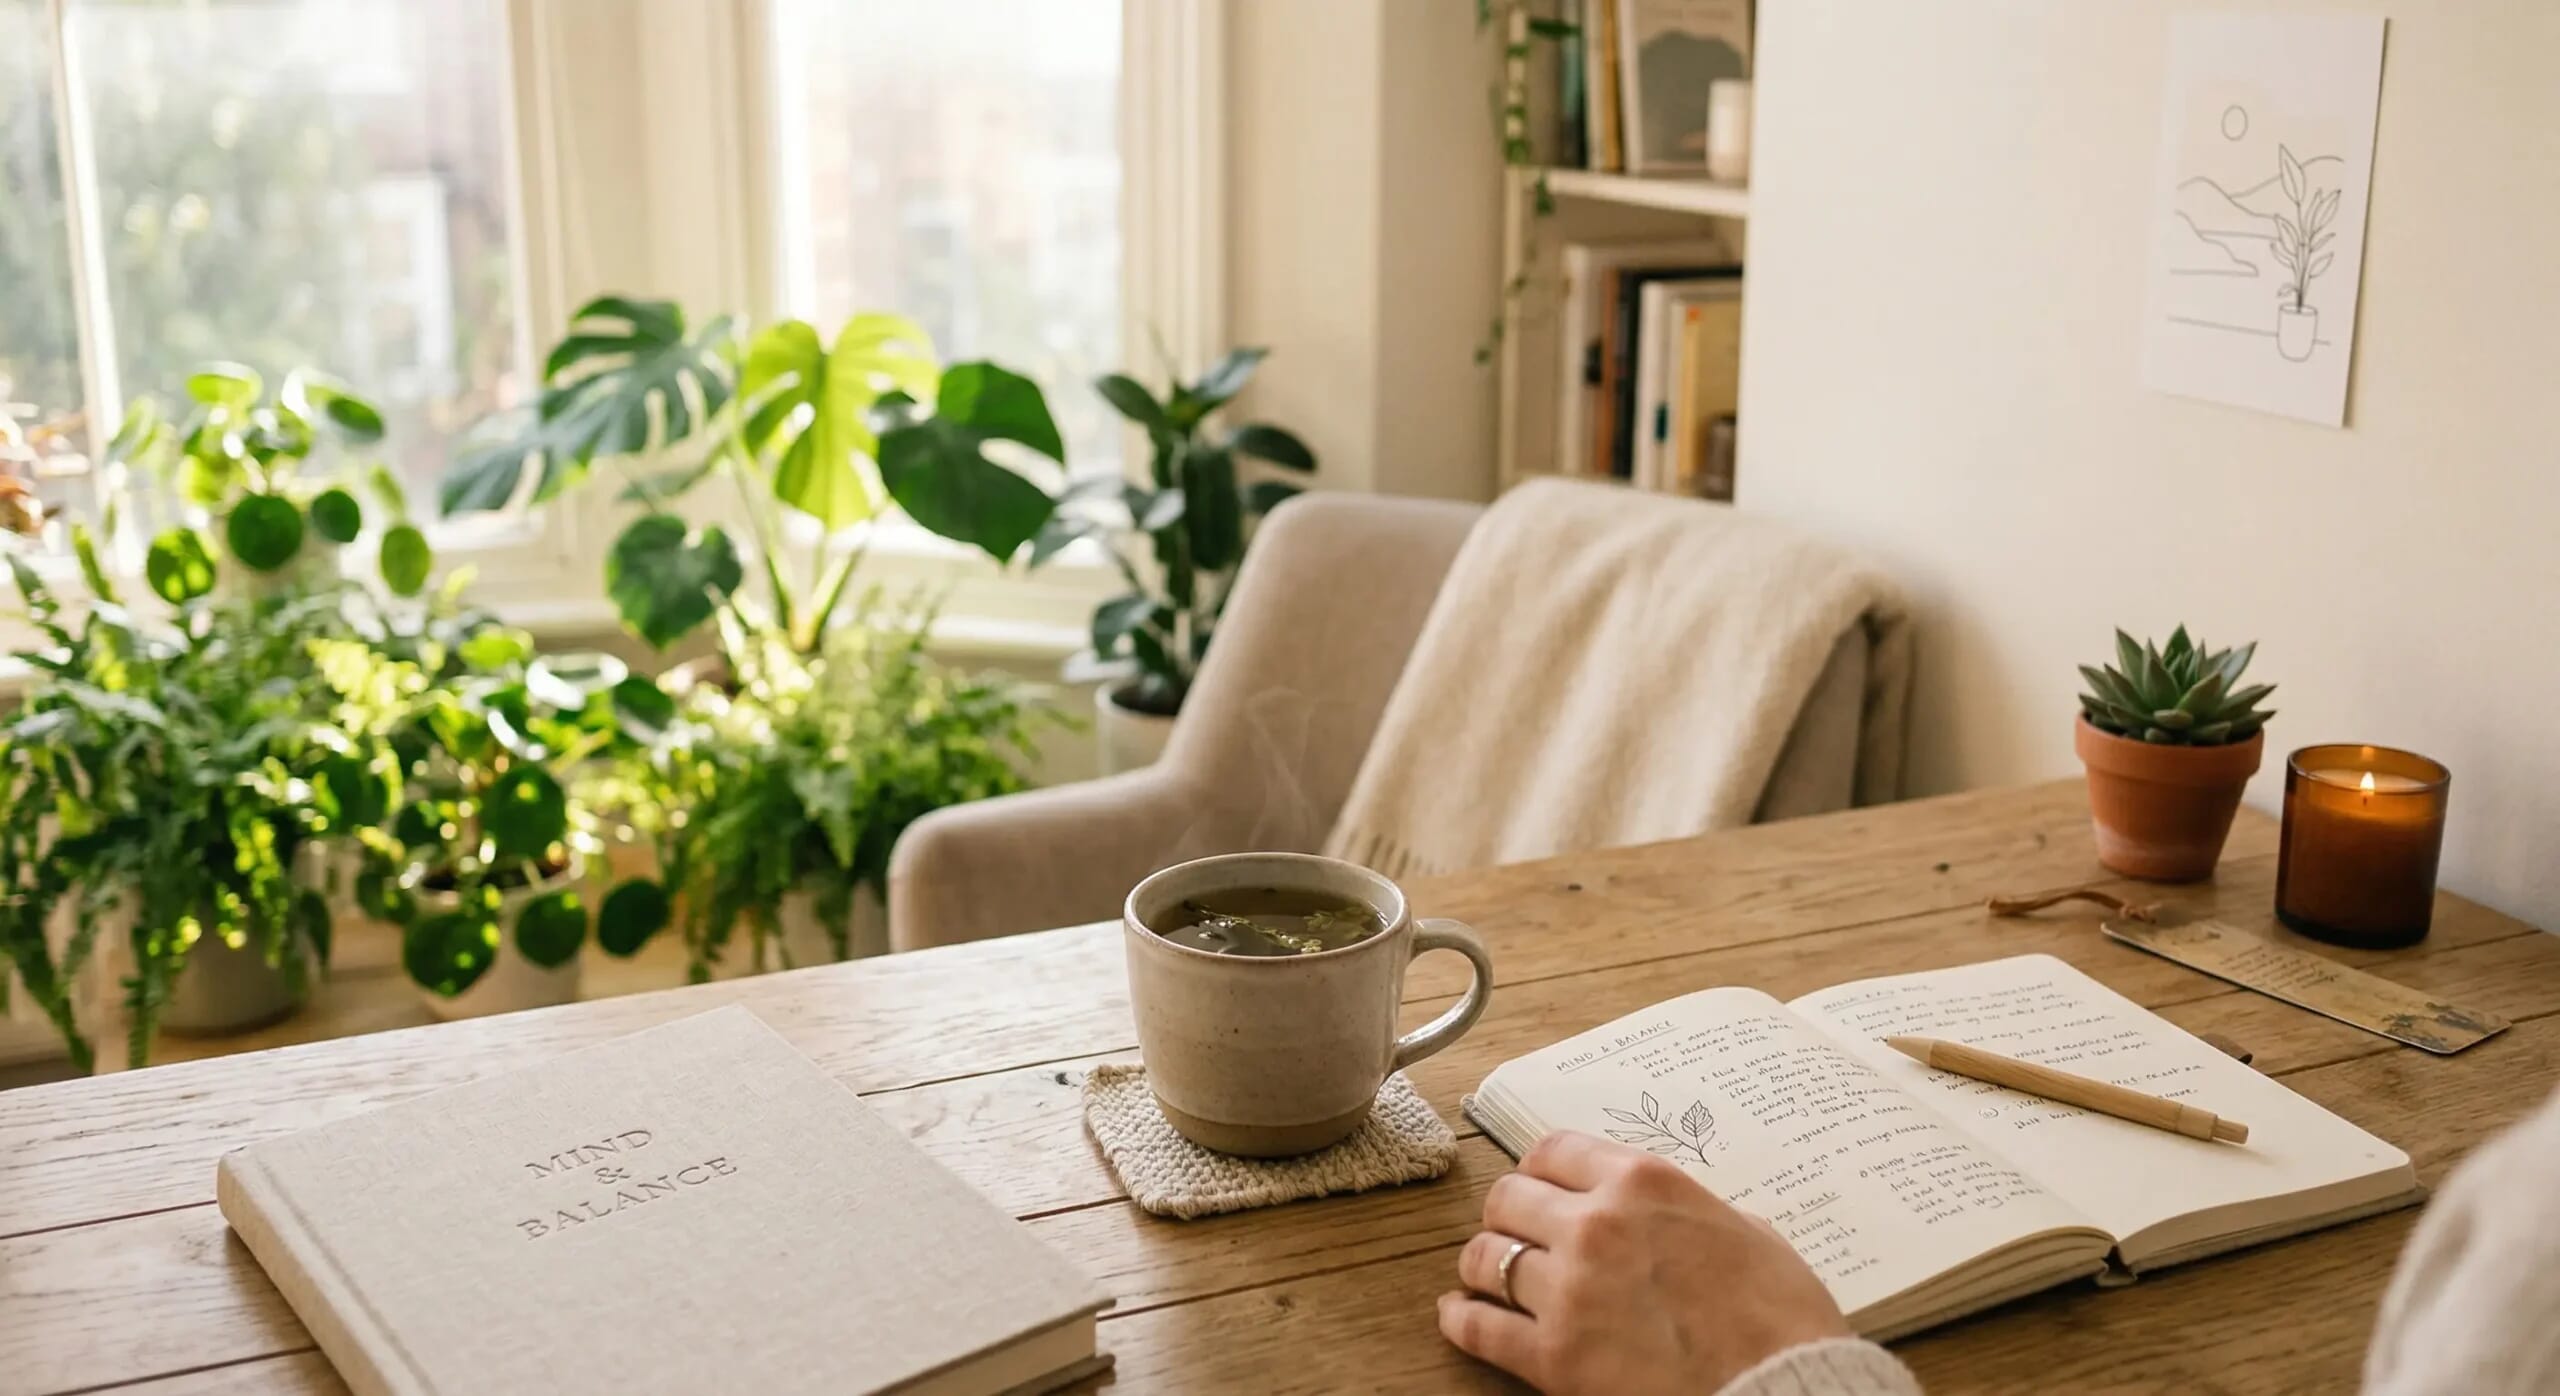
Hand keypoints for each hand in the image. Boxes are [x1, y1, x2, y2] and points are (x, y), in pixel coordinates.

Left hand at [1440, 1131, 1851, 1394]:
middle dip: (1508, 1216)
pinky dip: (1462, 1320)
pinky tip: (1459, 1316)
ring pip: (1486, 1258)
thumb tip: (1672, 1219)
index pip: (1553, 1151)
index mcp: (1643, 1183)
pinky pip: (1479, 1328)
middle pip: (1507, 1199)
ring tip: (1487, 1276)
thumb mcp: (1746, 1231)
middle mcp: (1596, 1225)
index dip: (1539, 1171)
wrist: (1783, 1388)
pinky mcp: (1553, 1356)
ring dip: (1484, 1266)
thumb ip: (1689, 1211)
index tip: (1538, 1187)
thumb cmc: (1781, 1318)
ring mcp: (1569, 1290)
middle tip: (1515, 1234)